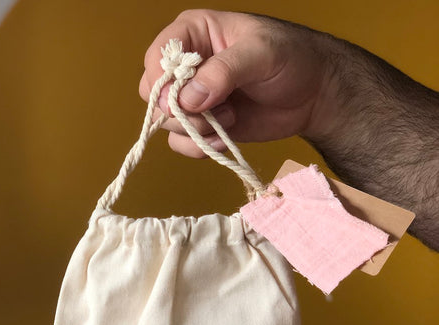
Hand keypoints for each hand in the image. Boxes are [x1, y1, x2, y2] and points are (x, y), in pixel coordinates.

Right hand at [139, 10, 332, 157]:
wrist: (313, 95)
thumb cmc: (292, 59)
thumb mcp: (261, 54)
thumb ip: (223, 71)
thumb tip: (186, 99)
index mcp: (193, 34)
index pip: (157, 58)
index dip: (162, 82)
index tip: (182, 101)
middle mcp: (186, 67)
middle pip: (154, 94)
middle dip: (178, 111)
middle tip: (210, 111)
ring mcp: (192, 99)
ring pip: (166, 123)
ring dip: (196, 129)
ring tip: (230, 118)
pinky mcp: (202, 125)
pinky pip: (181, 143)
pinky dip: (200, 146)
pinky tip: (225, 138)